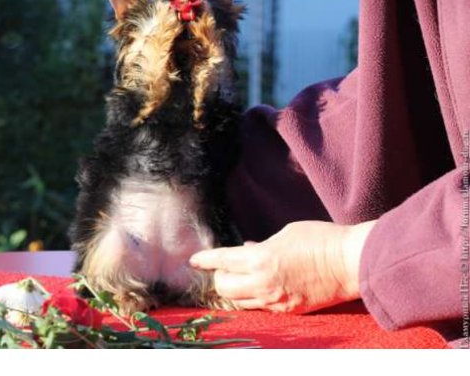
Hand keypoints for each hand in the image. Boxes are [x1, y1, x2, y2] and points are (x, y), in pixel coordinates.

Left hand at [189, 220, 375, 313]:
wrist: (350, 263)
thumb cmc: (319, 240)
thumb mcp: (285, 234)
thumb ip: (261, 245)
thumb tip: (247, 248)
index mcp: (260, 260)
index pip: (221, 261)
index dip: (205, 260)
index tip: (194, 260)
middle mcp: (263, 284)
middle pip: (224, 288)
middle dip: (218, 277)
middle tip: (221, 268)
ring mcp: (276, 301)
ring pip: (240, 302)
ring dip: (234, 290)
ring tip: (237, 279)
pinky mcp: (289, 311)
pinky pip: (260, 308)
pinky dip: (253, 298)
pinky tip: (259, 287)